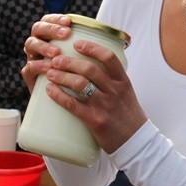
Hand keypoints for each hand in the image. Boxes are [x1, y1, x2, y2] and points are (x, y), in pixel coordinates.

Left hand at [22, 14, 146, 152]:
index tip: (77, 43)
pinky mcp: (95, 120)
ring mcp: (105, 105)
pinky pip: (73, 105)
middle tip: (56, 60)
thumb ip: (112, 81)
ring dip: (61, 76)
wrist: (136, 142)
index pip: (109, 57)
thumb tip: (93, 67)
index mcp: (123, 82)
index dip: (91, 48)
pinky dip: (59, 96)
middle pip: (89, 69)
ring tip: (50, 73)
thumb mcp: (126, 93)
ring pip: (79, 84)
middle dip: (69, 62)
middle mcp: (114, 91)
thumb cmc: (129, 117)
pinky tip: (50, 90)